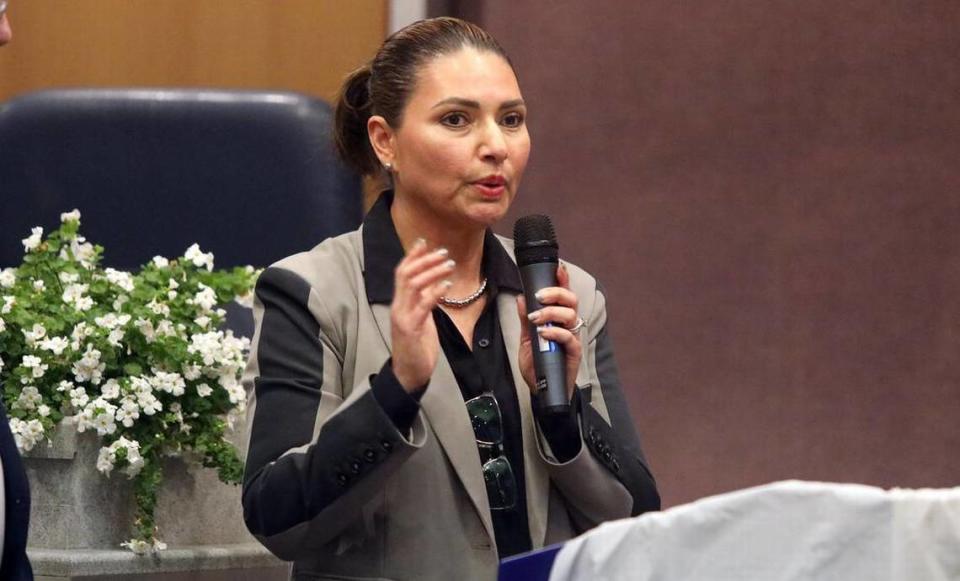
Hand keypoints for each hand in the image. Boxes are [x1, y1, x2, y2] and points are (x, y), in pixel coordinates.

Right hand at [391, 239, 454, 392]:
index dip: (412, 256)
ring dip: (432, 272)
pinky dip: (434, 293)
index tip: (424, 241)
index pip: (401, 273)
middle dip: (424, 260)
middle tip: (443, 252)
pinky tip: (446, 285)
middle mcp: (398, 306)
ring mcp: (402, 317)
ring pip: (413, 285)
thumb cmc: (416, 347)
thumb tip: (434, 283)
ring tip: (449, 264)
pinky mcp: (411, 328)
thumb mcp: (420, 319)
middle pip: (406, 274)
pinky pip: (423, 306)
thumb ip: (423, 302)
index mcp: (400, 303)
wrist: (408, 373)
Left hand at [516, 263, 581, 398]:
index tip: (557, 268)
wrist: (542, 390)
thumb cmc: (538, 364)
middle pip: (571, 300)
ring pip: (571, 315)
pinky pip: (569, 337)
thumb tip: (521, 297)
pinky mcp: (573, 352)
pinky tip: (544, 332)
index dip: (563, 281)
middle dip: (555, 293)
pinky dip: (556, 332)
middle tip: (539, 295)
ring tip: (536, 317)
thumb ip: (526, 319)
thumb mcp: (527, 339)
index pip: (564, 296)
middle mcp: (568, 325)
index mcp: (558, 319)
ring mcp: (572, 338)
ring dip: (552, 312)